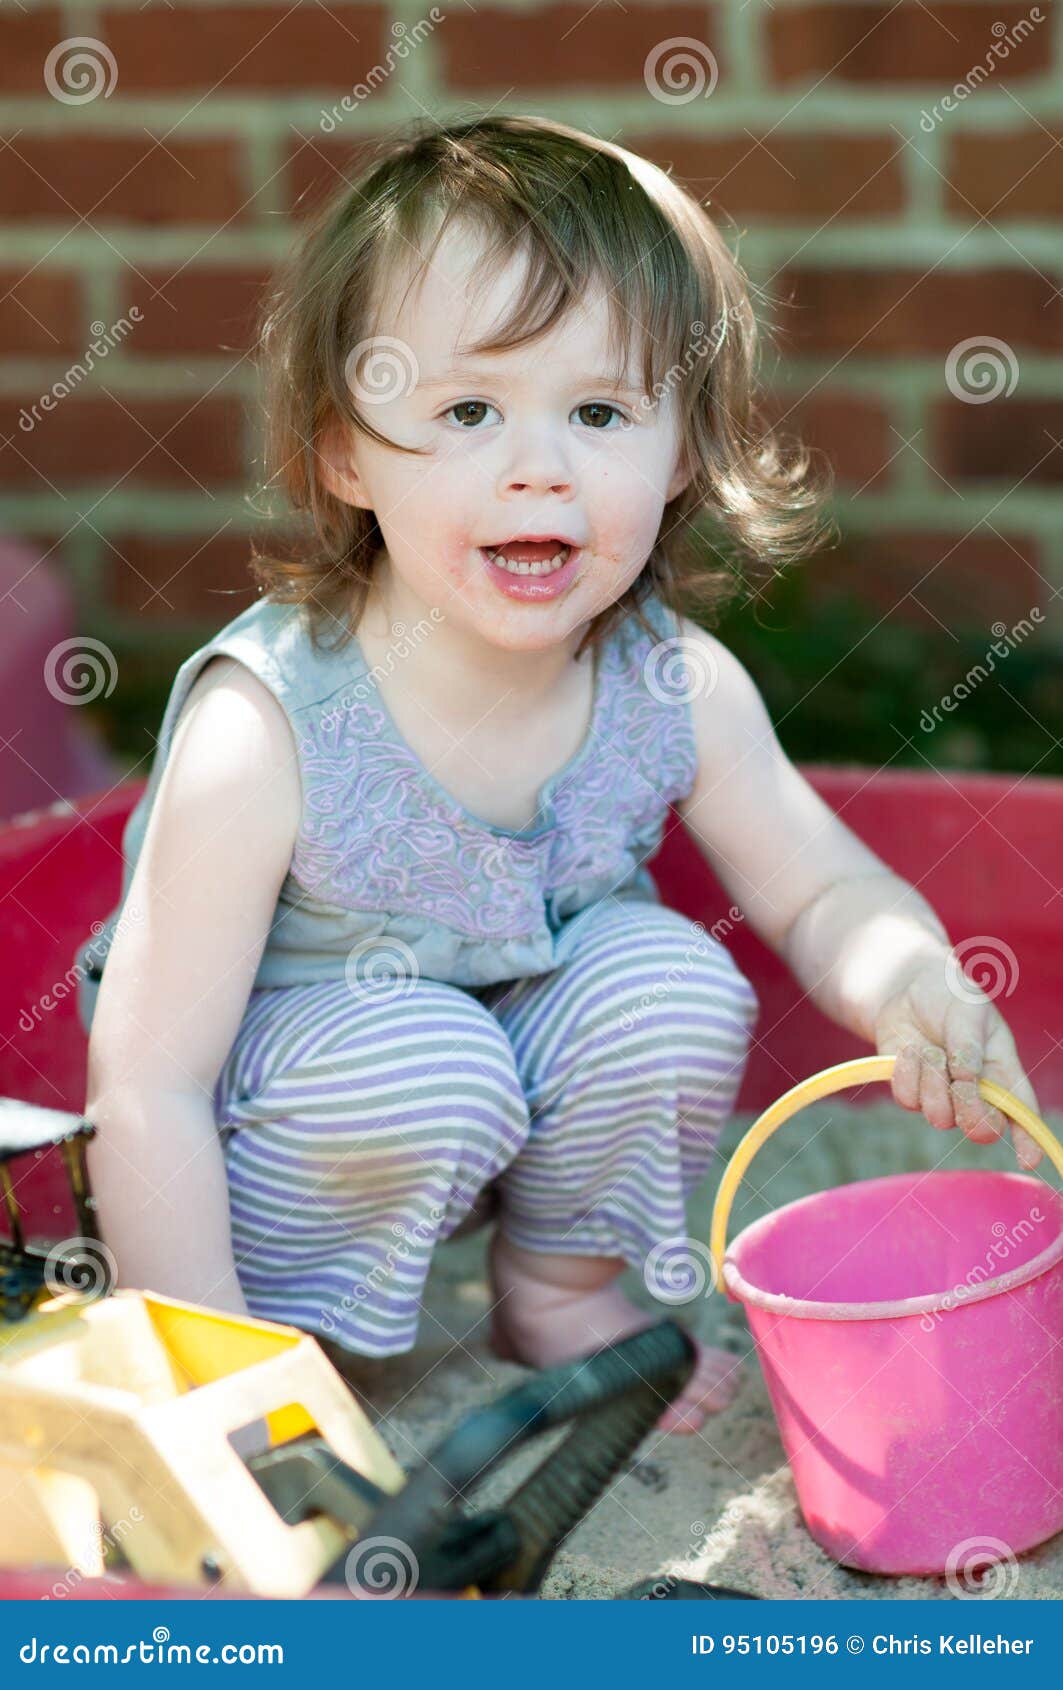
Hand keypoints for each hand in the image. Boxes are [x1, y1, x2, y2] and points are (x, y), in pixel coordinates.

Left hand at [873, 954, 1042, 1169]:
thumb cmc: (949, 997)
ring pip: (940, 1116)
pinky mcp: (910, 1094)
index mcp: (1002, 1073)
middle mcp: (975, 1093)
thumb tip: (968, 1080)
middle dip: (971, 1111)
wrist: (906, 990)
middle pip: (982, 1130)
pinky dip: (906, 1072)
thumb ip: (970, 1044)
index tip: (1029, 1159)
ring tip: (930, 1048)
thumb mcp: (967, 1009)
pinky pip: (907, 1101)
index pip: (1022, 1114)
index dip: (1029, 1140)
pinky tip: (909, 1050)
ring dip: (932, 1079)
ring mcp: (941, 1097)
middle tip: (960, 1080)